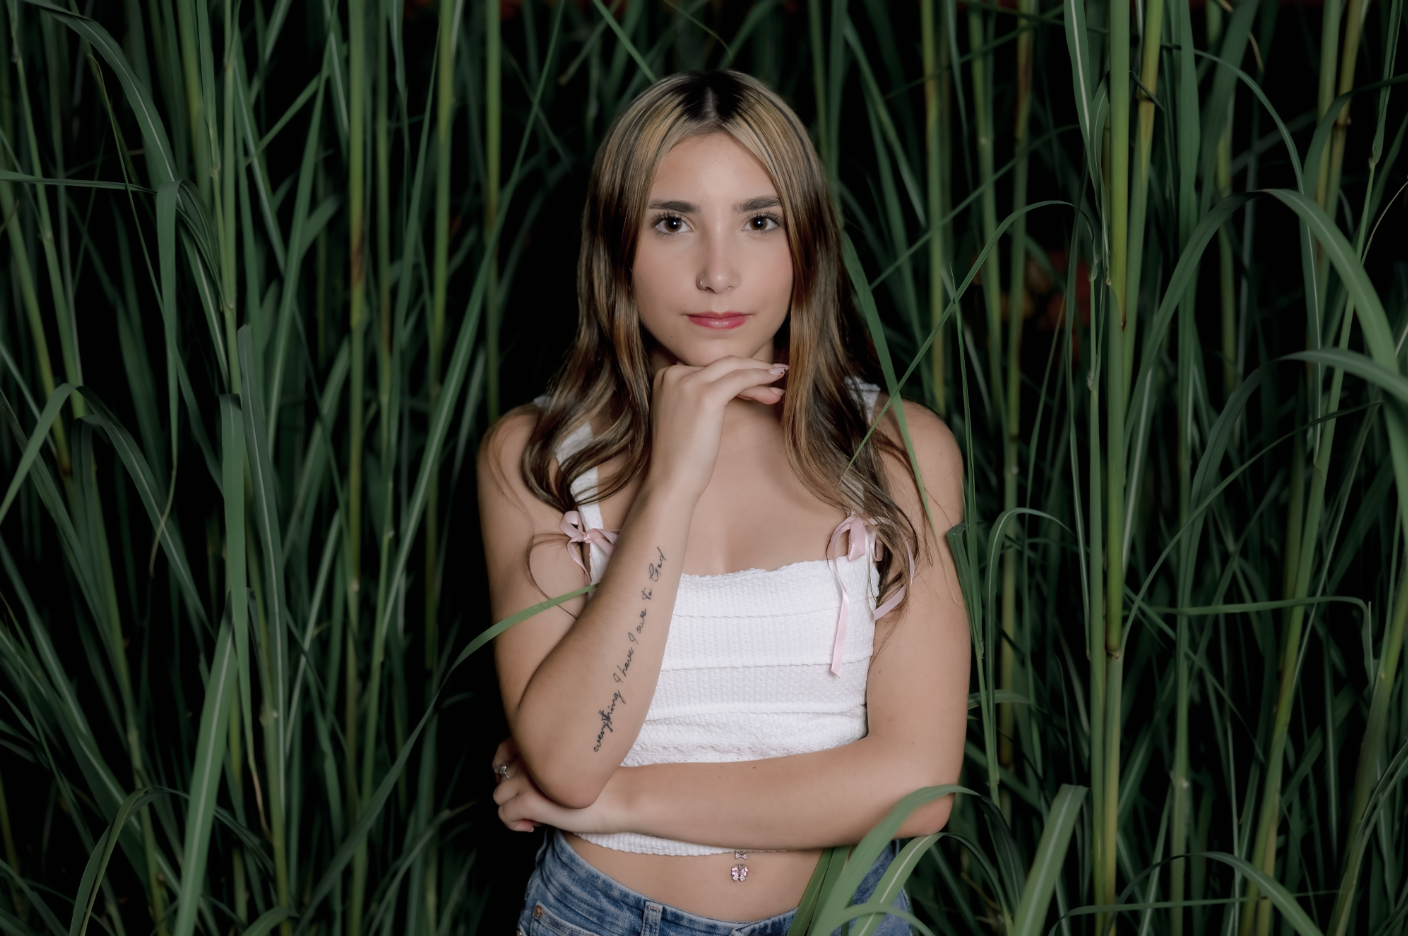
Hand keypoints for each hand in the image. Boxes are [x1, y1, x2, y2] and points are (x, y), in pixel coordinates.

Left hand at [491, 737, 621, 833]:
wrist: (622, 796)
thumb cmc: (605, 785)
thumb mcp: (571, 768)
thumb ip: (546, 767)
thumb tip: (523, 786)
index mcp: (542, 744)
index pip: (503, 750)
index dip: (505, 770)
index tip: (520, 786)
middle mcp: (531, 757)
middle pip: (501, 777)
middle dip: (512, 794)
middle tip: (534, 806)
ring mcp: (529, 778)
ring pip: (499, 797)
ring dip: (513, 810)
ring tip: (537, 818)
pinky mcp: (530, 801)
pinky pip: (504, 815)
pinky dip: (514, 824)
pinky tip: (535, 826)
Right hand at [647, 356, 786, 499]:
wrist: (671, 479)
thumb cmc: (681, 454)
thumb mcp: (683, 413)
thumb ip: (695, 394)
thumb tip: (729, 384)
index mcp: (665, 375)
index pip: (708, 367)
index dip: (735, 373)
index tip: (756, 381)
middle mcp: (672, 373)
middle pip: (722, 364)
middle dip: (752, 370)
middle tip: (775, 375)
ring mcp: (687, 382)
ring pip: (734, 368)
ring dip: (760, 373)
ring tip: (779, 381)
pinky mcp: (705, 396)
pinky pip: (740, 379)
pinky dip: (760, 378)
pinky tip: (774, 384)